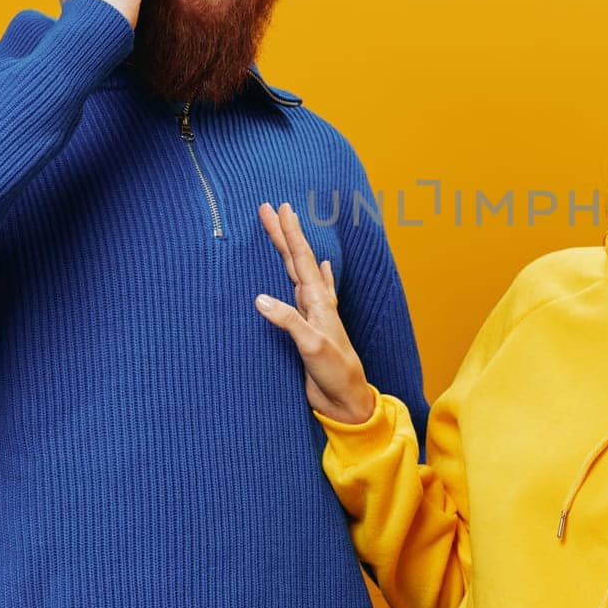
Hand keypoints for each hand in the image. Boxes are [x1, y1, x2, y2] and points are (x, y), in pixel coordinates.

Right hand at [254, 202, 375, 423]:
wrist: (347, 399)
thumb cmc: (335, 373)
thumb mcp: (311, 346)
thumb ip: (288, 321)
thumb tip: (260, 297)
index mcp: (318, 302)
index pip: (299, 260)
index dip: (288, 233)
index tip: (278, 208)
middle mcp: (317, 303)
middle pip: (296, 260)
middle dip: (283, 234)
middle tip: (268, 208)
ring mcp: (314, 314)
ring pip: (299, 273)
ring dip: (291, 251)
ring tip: (284, 230)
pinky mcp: (310, 328)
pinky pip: (309, 293)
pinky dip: (313, 276)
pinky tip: (320, 267)